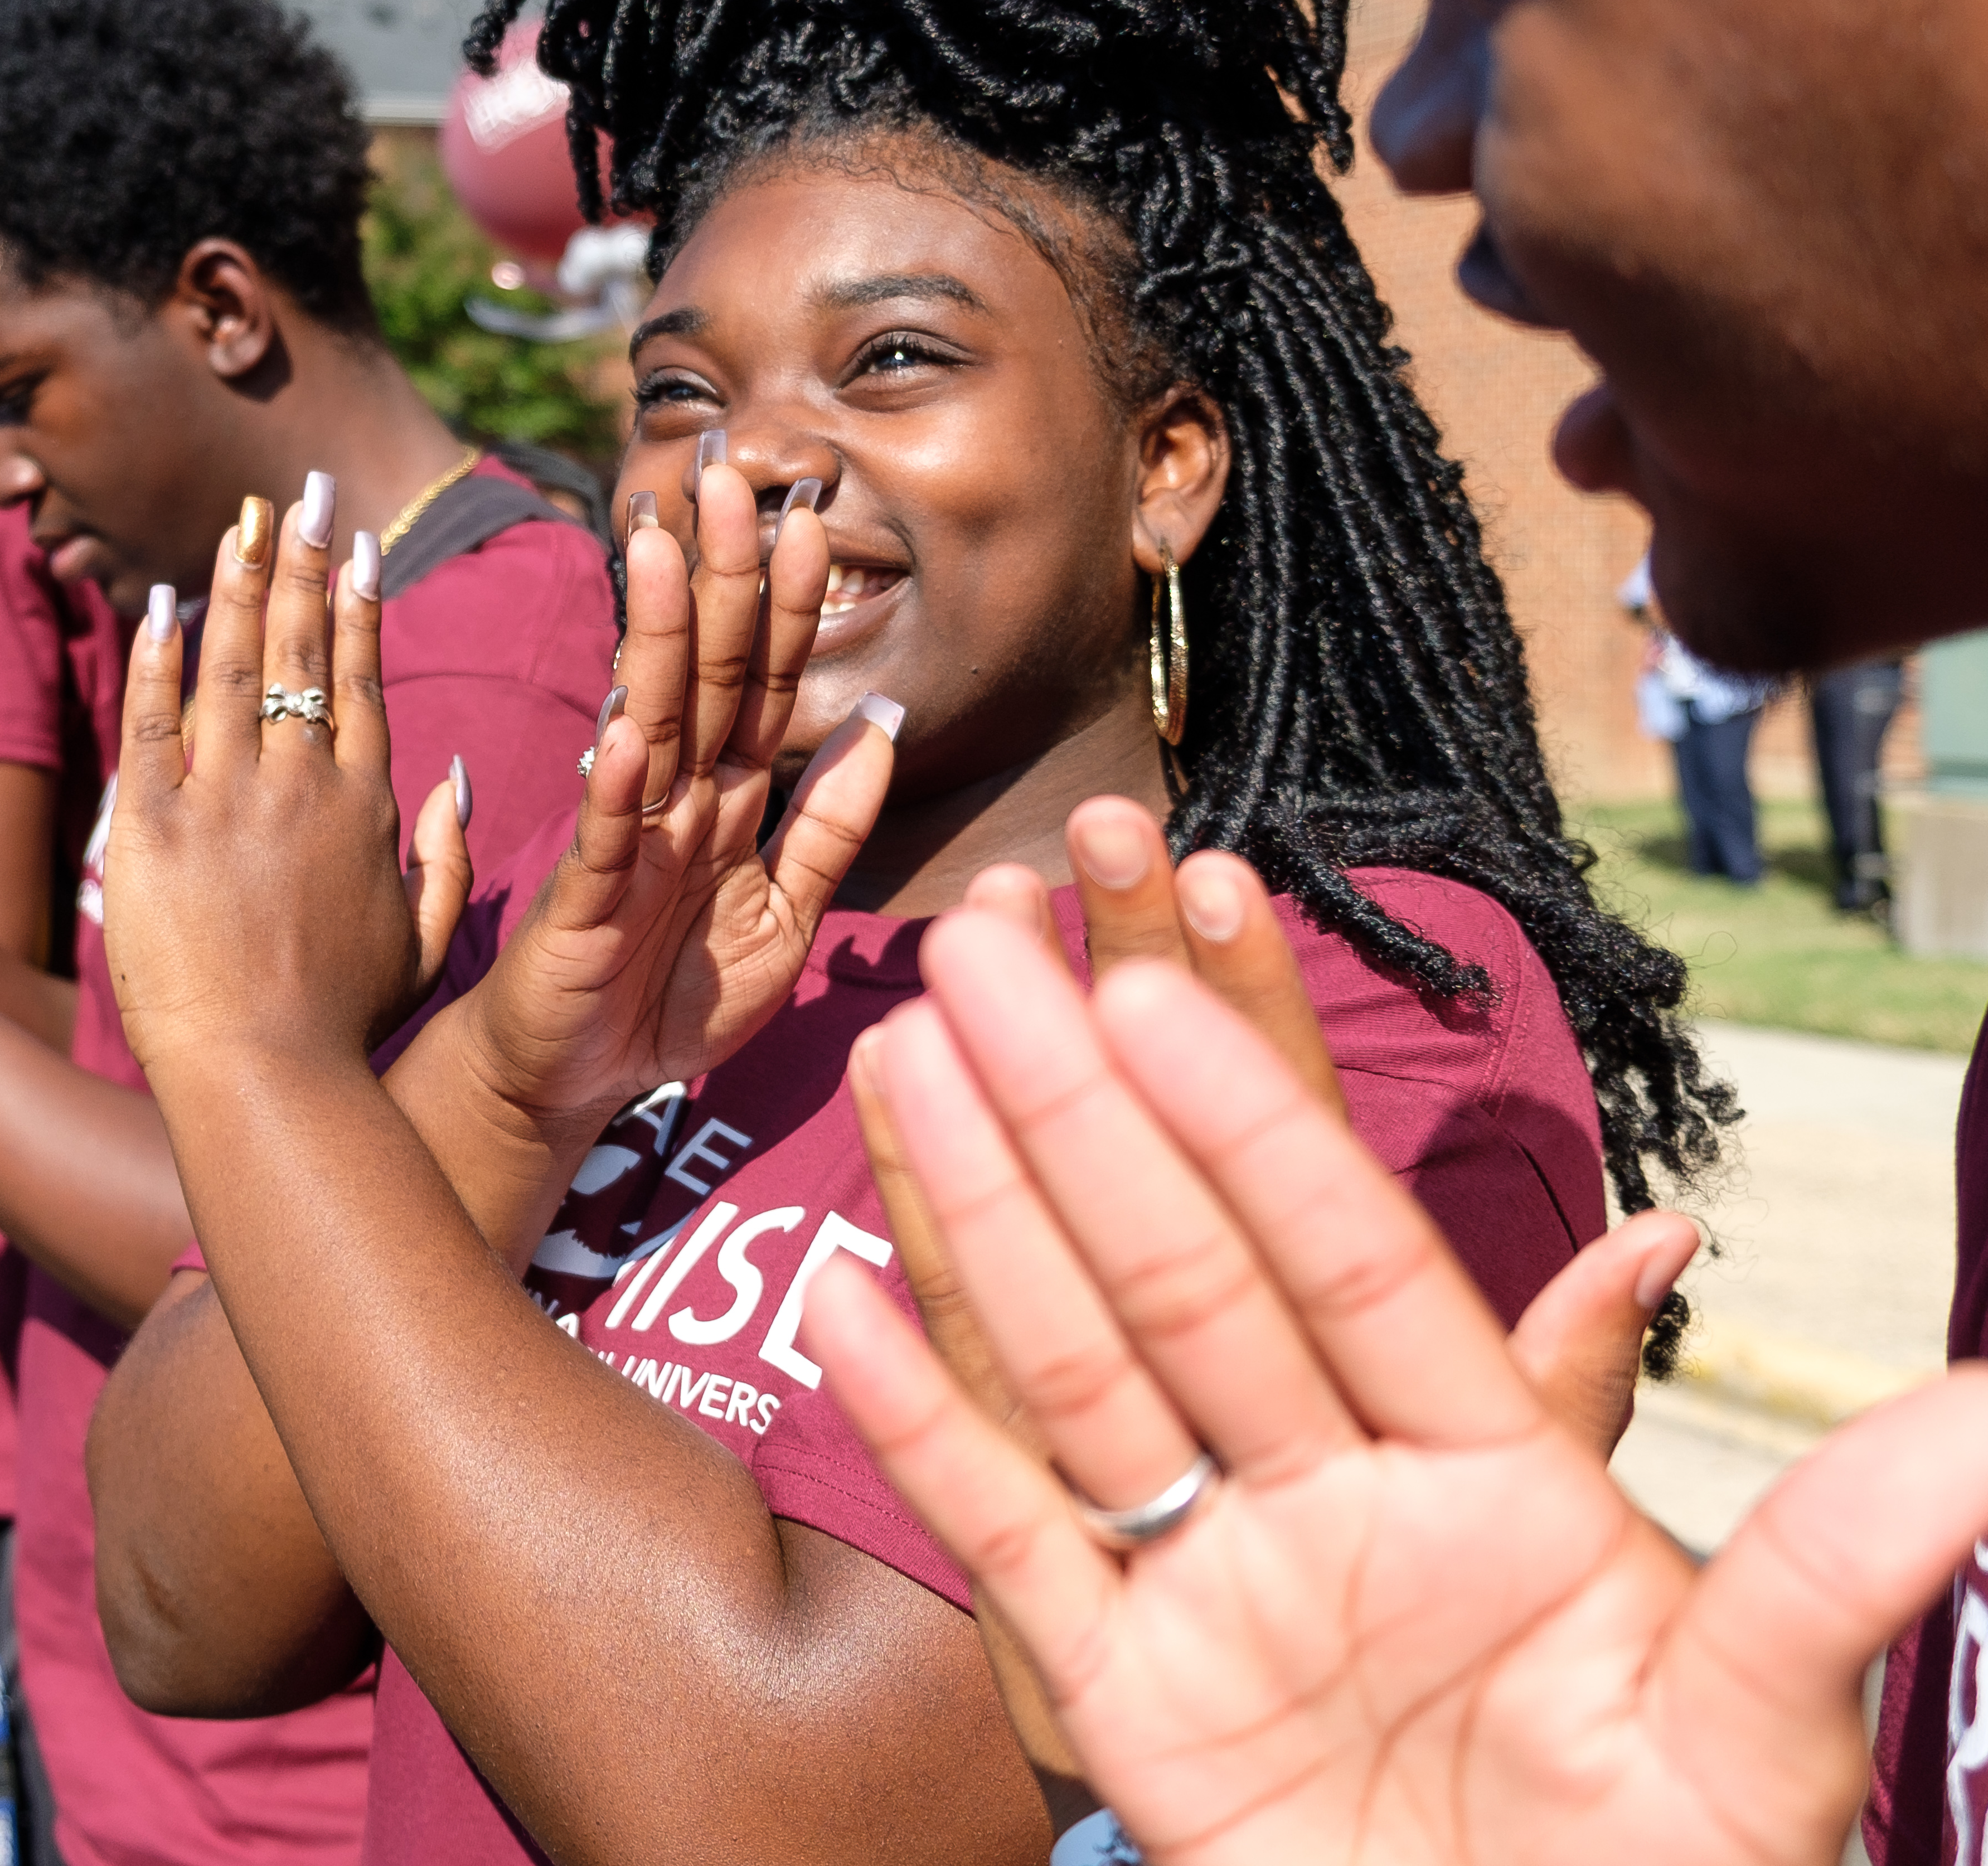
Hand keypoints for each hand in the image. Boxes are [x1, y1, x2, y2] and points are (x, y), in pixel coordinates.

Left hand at [99, 489, 484, 1086]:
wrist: (265, 1077)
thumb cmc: (344, 1027)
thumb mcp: (422, 944)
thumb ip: (443, 859)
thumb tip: (446, 778)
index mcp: (364, 807)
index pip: (359, 681)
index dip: (356, 608)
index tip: (356, 548)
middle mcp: (299, 785)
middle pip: (299, 650)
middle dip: (303, 562)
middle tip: (305, 493)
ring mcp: (223, 800)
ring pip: (229, 664)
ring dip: (236, 582)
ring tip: (243, 519)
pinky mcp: (152, 827)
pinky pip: (152, 720)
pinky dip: (156, 656)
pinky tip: (162, 602)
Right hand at [424, 459, 891, 1149]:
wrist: (576, 1081)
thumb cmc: (670, 997)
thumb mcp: (783, 919)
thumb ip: (831, 828)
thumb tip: (890, 722)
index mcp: (727, 799)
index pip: (766, 682)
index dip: (788, 602)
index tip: (813, 514)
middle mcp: (675, 801)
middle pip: (707, 674)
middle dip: (718, 577)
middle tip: (724, 477)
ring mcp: (625, 843)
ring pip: (650, 726)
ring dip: (658, 641)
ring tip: (663, 551)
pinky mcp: (582, 904)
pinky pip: (603, 837)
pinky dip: (613, 785)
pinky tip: (623, 727)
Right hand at [864, 813, 1700, 1811]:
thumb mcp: (1762, 1732)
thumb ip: (1834, 1560)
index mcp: (1481, 1474)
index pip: (1346, 1258)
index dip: (1253, 1123)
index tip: (1159, 988)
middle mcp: (1330, 1496)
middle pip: (1182, 1275)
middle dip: (1078, 1113)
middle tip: (984, 951)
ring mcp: (1215, 1591)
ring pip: (1081, 1369)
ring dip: (984, 1214)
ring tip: (907, 1056)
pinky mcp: (1130, 1702)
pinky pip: (1015, 1543)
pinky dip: (929, 1429)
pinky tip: (849, 1300)